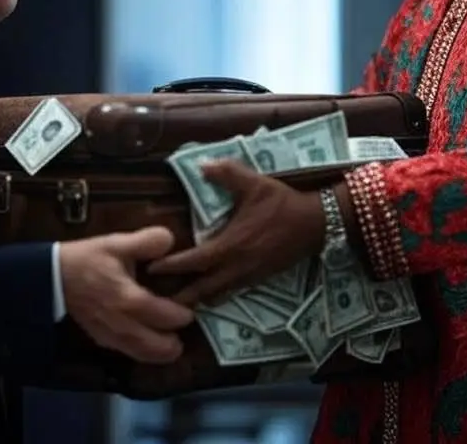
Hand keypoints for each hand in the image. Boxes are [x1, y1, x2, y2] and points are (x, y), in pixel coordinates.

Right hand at [58, 226, 193, 363]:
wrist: (53, 278)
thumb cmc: (88, 259)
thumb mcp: (117, 242)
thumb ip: (147, 241)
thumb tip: (171, 241)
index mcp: (129, 299)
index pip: (166, 317)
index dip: (183, 315)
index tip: (189, 307)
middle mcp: (122, 324)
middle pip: (158, 347)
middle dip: (175, 342)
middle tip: (182, 329)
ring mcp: (111, 337)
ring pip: (144, 356)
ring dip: (161, 352)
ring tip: (172, 341)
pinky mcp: (102, 341)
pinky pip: (129, 354)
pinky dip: (144, 352)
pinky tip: (149, 341)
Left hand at [146, 159, 324, 306]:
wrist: (316, 224)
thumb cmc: (282, 204)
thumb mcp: (255, 184)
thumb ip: (227, 173)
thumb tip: (202, 165)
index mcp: (231, 245)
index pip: (194, 261)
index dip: (171, 266)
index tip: (150, 269)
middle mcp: (237, 267)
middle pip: (201, 289)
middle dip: (179, 296)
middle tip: (156, 301)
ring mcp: (249, 277)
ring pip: (217, 295)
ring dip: (197, 299)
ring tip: (178, 302)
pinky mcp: (259, 280)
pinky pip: (231, 293)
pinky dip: (215, 296)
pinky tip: (208, 294)